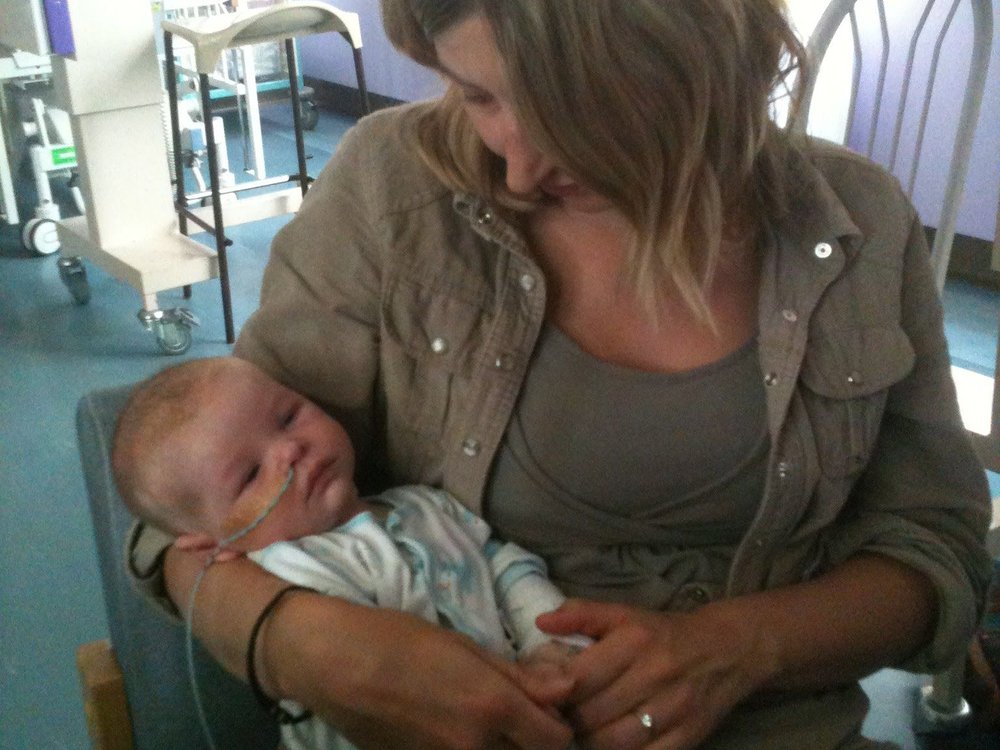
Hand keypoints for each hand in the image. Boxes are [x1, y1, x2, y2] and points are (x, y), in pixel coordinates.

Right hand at [266, 598, 574, 749]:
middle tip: (522, 711)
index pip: (557, 739)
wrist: (331, 663)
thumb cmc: (397, 640)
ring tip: (486, 715)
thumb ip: (518, 674)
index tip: (548, 704)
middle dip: (533, 738)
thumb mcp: (463, 646)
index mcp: (492, 708)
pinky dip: (472, 748)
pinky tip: (453, 722)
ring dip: (504, 744)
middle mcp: (475, 748)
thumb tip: (566, 687)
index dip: (558, 722)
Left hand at [537, 599, 776, 749]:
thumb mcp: (624, 614)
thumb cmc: (664, 633)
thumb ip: (580, 614)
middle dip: (570, 718)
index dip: (554, 692)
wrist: (727, 650)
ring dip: (590, 740)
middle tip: (565, 713)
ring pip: (611, 743)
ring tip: (586, 728)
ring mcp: (674, 710)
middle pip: (590, 715)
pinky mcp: (688, 737)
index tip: (547, 693)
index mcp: (635, 640)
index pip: (578, 678)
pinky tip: (613, 741)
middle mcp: (655, 674)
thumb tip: (540, 623)